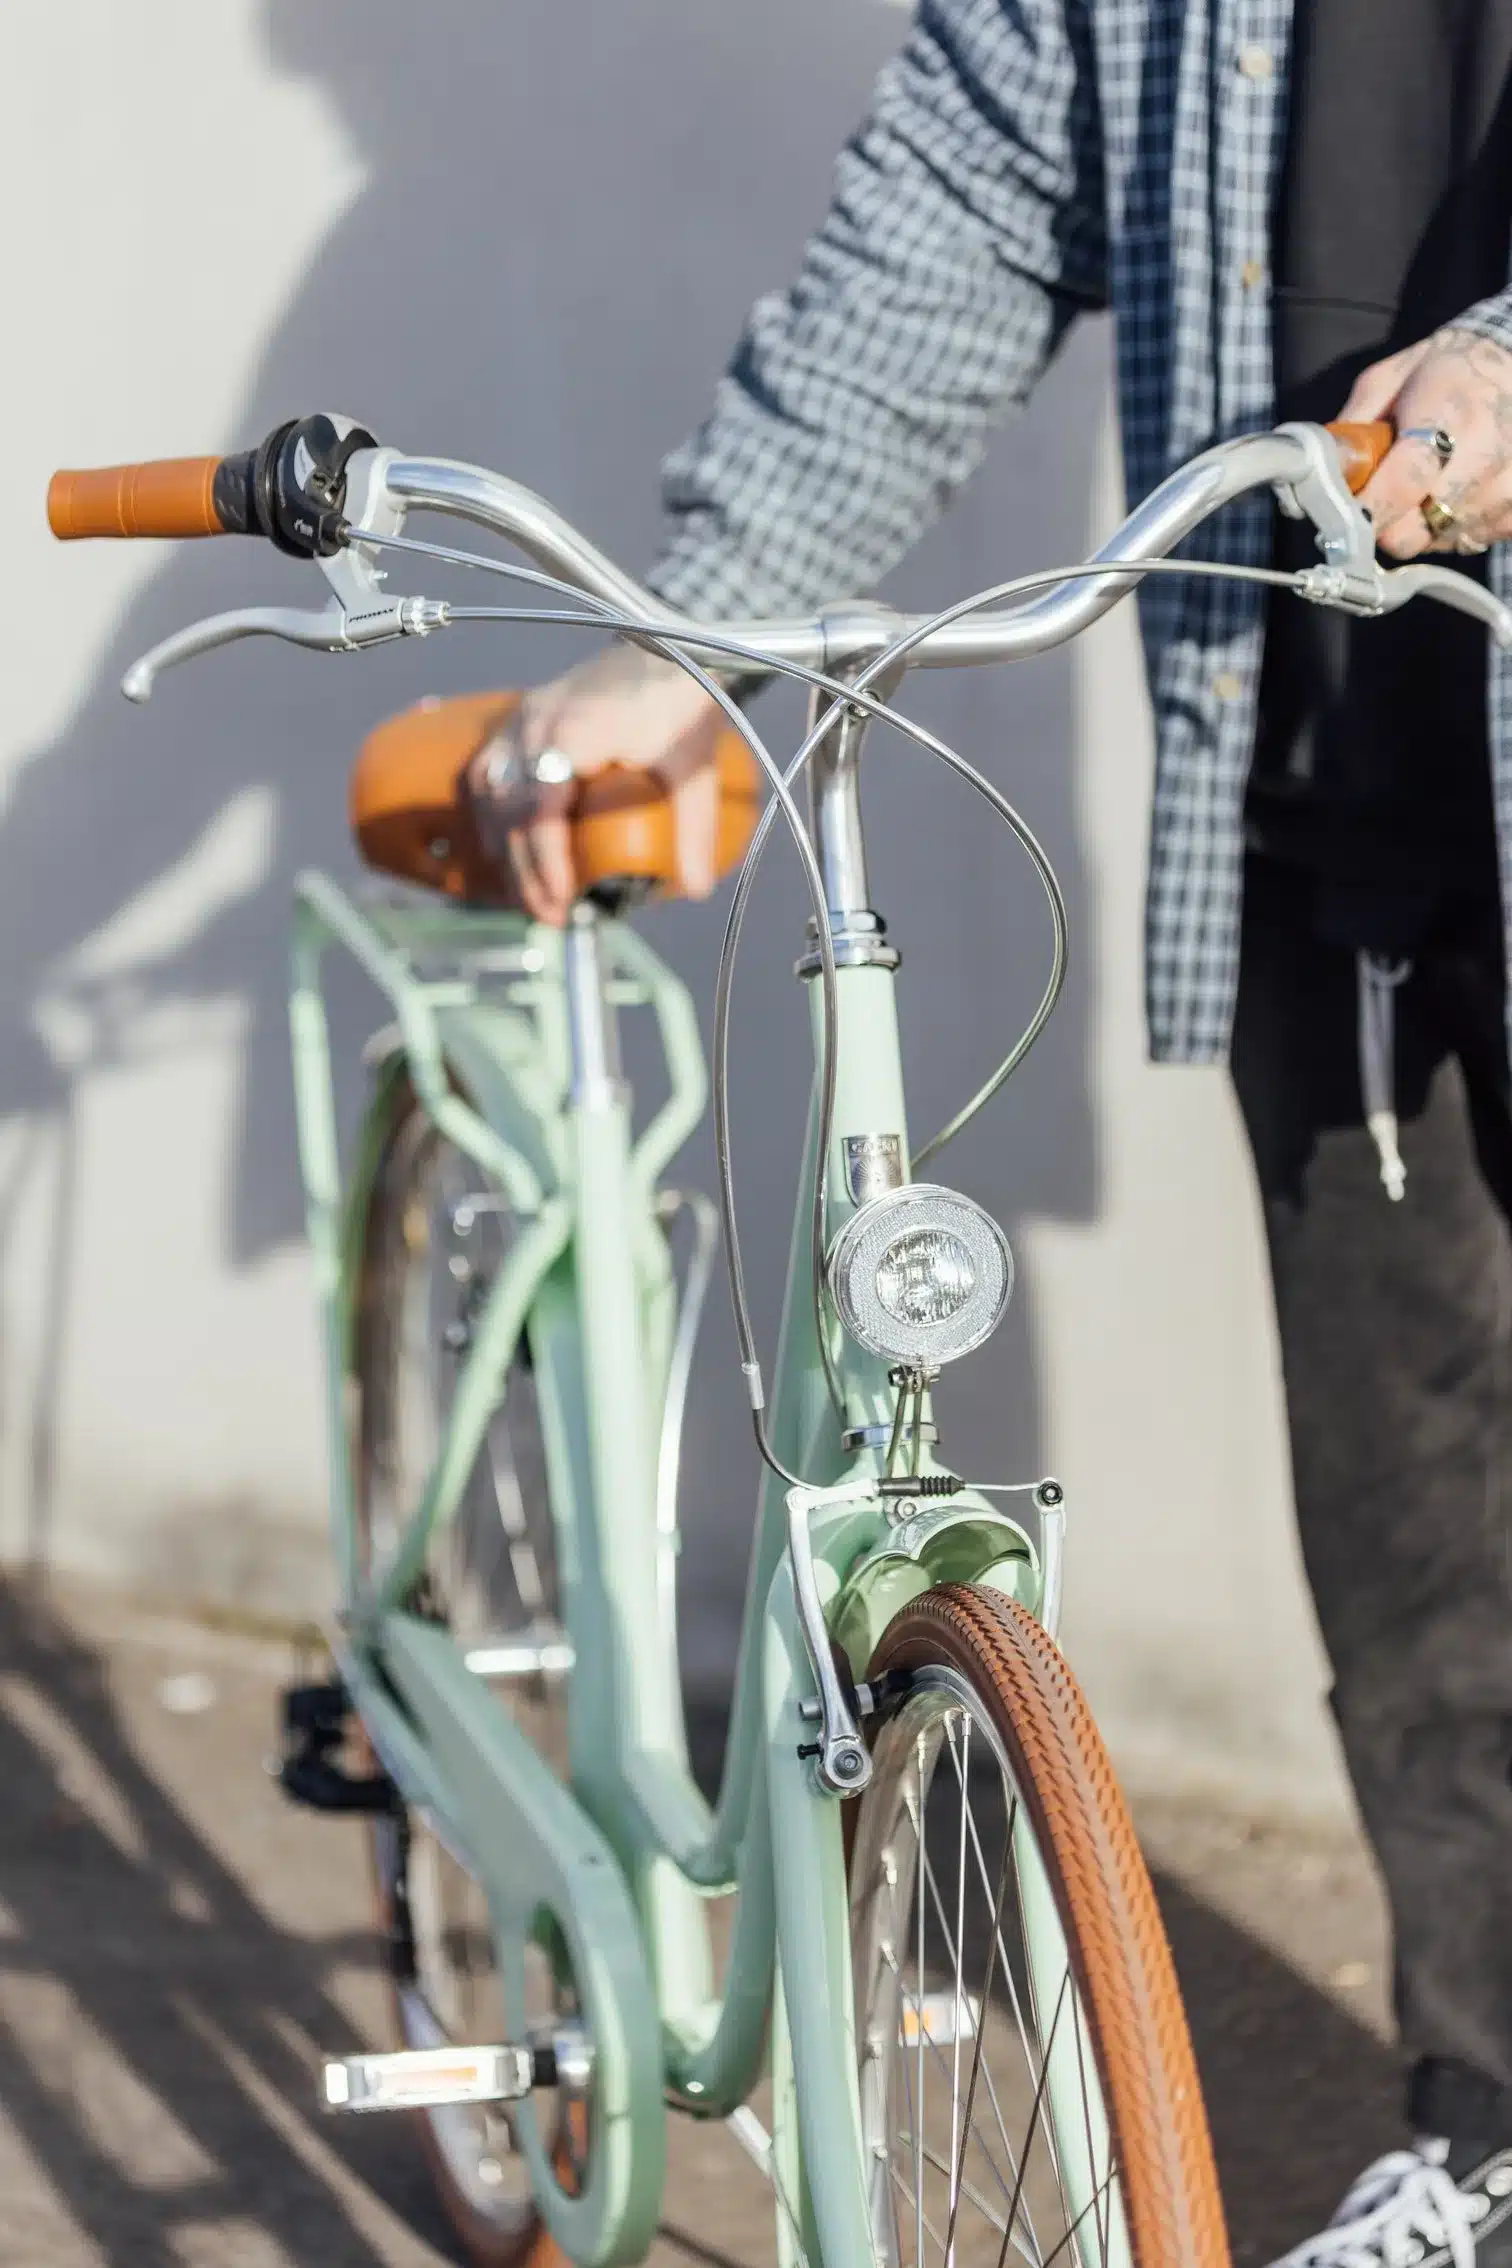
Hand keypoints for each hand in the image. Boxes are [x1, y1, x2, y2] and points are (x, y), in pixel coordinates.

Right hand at [466, 645, 725, 924]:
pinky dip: (493, 815)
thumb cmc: (680, 704)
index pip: (540, 808)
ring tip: (531, 890)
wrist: (667, 648)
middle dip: (525, 871)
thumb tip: (695, 890)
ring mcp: (523, 717)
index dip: (544, 861)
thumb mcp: (694, 771)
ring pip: (491, 792)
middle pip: (511, 811)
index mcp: (576, 733)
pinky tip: (509, 849)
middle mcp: (537, 723)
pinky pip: (488, 772)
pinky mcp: (520, 718)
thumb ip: (694, 830)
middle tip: (551, 915)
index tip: (561, 900)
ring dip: (506, 847)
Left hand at [1340, 323, 1511, 557]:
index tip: (1344, 513)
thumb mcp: (1389, 380)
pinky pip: (1464, 543)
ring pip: (1435, 544)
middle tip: (1382, 496)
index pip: (1403, 484)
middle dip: (1385, 523)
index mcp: (1448, 414)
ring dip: (1418, 525)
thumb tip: (1317, 475)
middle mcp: (1485, 456)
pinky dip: (1449, 527)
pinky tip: (1453, 491)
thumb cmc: (1448, 370)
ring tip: (1427, 483)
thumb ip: (1351, 431)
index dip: (1365, 510)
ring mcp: (1506, 490)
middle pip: (1413, 533)